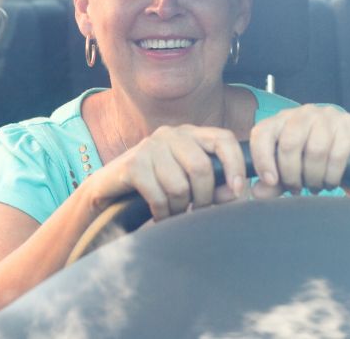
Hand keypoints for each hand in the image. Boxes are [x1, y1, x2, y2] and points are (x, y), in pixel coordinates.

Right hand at [88, 125, 247, 220]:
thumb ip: (216, 187)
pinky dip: (162, 213)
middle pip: (202, 168)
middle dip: (204, 198)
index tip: (239, 190)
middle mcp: (172, 134)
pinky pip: (159, 196)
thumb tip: (235, 193)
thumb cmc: (158, 186)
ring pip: (180, 186)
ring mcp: (150, 146)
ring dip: (180, 209)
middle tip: (198, 212)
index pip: (224, 139)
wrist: (110, 189)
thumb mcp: (190, 183)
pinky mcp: (133, 164)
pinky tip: (160, 215)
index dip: (236, 164)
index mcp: (192, 134)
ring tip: (174, 213)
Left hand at [249, 105, 349, 194]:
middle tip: (297, 188)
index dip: (262, 159)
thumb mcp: (293, 171)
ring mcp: (329, 116)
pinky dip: (332, 175)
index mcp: (283, 120)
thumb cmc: (319, 160)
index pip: (263, 133)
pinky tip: (331, 181)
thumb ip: (273, 182)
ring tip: (315, 186)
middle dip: (292, 175)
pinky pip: (337, 155)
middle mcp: (305, 113)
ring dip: (314, 177)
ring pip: (315, 150)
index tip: (270, 181)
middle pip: (289, 144)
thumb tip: (257, 192)